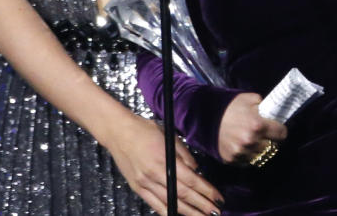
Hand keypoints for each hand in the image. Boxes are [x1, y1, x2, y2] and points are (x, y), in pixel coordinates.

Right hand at [107, 114, 223, 215]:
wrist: (118, 132)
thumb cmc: (145, 130)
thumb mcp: (169, 136)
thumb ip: (184, 155)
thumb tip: (196, 171)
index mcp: (165, 159)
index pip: (190, 180)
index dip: (206, 191)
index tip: (218, 198)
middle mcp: (155, 174)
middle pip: (182, 194)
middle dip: (201, 205)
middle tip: (215, 213)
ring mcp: (145, 183)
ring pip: (170, 203)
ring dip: (188, 212)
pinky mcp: (138, 188)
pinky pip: (155, 205)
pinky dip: (168, 212)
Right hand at [217, 92, 287, 164]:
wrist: (204, 115)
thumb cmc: (229, 105)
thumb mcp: (250, 99)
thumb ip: (264, 106)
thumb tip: (273, 112)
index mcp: (258, 125)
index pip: (282, 134)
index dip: (281, 130)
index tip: (278, 128)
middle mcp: (251, 142)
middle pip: (272, 147)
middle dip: (270, 140)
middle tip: (265, 134)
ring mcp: (241, 153)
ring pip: (260, 156)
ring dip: (259, 149)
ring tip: (254, 141)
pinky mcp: (231, 160)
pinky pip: (247, 161)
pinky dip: (248, 155)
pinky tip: (243, 146)